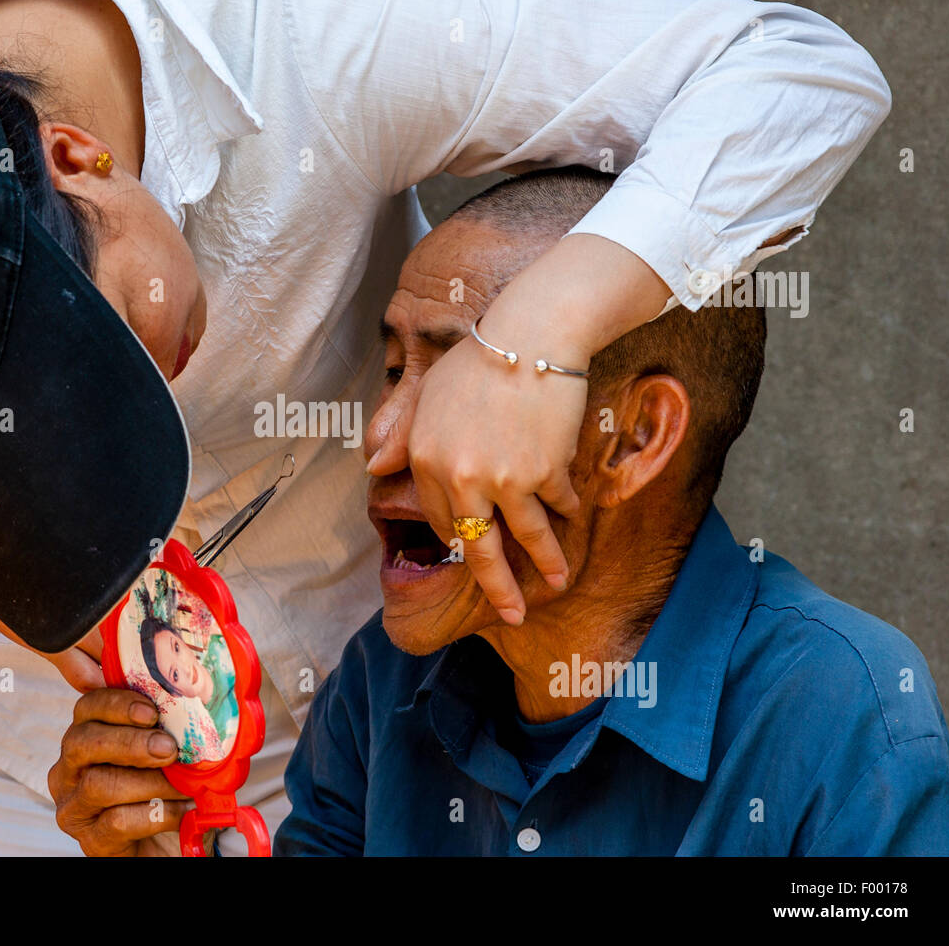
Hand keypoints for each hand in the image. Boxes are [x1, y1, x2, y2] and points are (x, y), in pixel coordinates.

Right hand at [48, 687, 191, 855]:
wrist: (167, 841)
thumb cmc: (162, 789)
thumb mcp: (162, 752)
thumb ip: (165, 727)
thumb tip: (189, 706)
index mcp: (85, 737)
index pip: (87, 707)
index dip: (117, 705)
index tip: (152, 713)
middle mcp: (69, 770)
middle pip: (82, 742)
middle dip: (129, 742)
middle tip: (168, 748)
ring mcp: (74, 807)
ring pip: (99, 784)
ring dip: (150, 782)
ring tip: (184, 785)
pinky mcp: (90, 840)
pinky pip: (117, 822)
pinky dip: (157, 814)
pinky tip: (181, 811)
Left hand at [402, 233, 669, 622]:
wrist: (532, 333)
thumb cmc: (480, 358)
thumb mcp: (428, 395)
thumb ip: (402, 435)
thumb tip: (373, 469)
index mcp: (425, 459)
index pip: (440, 519)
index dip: (461, 536)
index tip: (474, 551)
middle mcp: (458, 478)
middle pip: (478, 547)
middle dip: (498, 587)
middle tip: (511, 614)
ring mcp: (502, 480)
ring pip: (526, 538)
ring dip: (546, 565)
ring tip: (558, 583)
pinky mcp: (543, 472)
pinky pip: (557, 505)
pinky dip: (568, 512)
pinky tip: (574, 518)